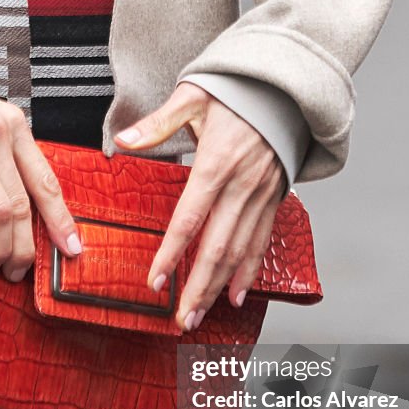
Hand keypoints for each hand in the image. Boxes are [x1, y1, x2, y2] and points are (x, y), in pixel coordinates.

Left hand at [115, 83, 286, 331]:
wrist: (286, 87)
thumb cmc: (235, 91)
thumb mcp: (193, 96)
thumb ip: (158, 123)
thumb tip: (123, 139)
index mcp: (216, 164)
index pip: (189, 218)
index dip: (172, 253)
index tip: (156, 281)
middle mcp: (241, 186)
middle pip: (217, 247)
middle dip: (198, 287)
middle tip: (182, 320)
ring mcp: (260, 195)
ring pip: (239, 251)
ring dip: (220, 288)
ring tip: (201, 315)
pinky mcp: (273, 199)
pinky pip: (261, 242)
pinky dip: (248, 272)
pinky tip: (235, 295)